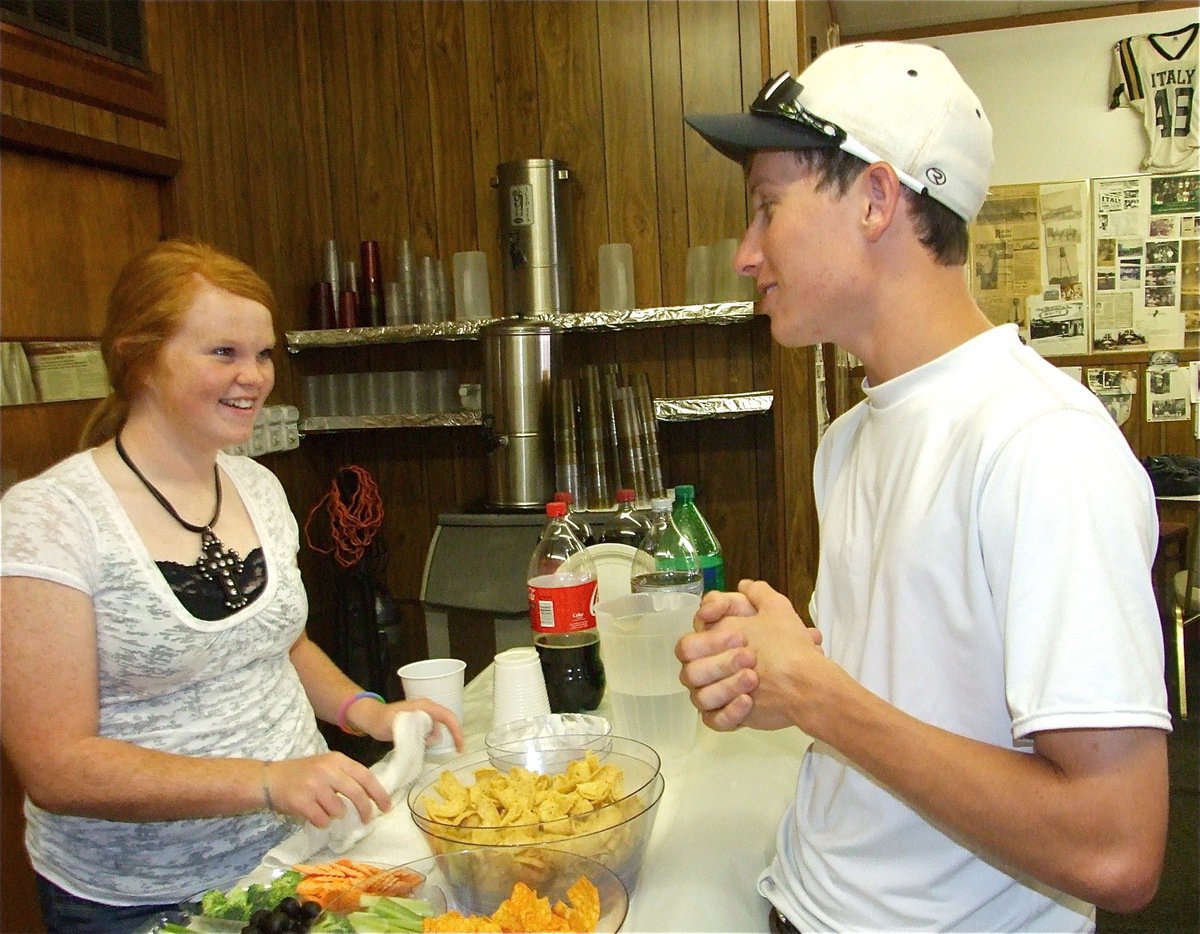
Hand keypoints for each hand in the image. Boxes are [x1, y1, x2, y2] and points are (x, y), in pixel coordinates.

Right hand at [263, 752, 390, 826]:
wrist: (269, 779)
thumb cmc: (301, 774)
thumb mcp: (325, 765)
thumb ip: (345, 775)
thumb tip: (372, 795)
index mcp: (337, 759)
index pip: (365, 776)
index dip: (379, 793)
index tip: (387, 806)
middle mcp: (327, 770)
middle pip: (356, 794)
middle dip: (365, 810)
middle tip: (368, 820)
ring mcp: (314, 786)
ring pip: (339, 810)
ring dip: (336, 815)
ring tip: (325, 809)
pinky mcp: (302, 802)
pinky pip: (322, 820)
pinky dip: (322, 822)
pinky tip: (314, 814)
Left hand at [355, 698, 464, 752]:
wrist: (371, 719)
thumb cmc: (381, 718)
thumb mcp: (396, 723)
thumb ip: (412, 728)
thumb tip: (428, 737)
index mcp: (426, 706)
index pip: (448, 717)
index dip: (457, 731)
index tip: (460, 748)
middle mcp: (428, 710)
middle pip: (445, 725)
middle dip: (440, 739)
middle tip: (427, 748)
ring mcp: (424, 717)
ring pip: (436, 732)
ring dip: (430, 742)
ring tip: (414, 746)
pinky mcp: (419, 724)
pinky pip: (429, 735)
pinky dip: (425, 743)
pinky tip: (414, 746)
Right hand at [677, 580, 825, 732]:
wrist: (809, 684)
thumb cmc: (789, 646)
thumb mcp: (778, 611)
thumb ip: (759, 593)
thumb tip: (744, 584)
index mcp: (716, 643)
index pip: (692, 635)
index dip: (706, 632)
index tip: (727, 626)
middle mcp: (710, 668)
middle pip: (690, 667)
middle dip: (717, 660)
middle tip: (748, 655)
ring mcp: (715, 694)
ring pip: (699, 695)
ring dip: (724, 685)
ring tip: (753, 678)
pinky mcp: (725, 717)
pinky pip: (713, 719)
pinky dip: (728, 712)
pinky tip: (747, 701)